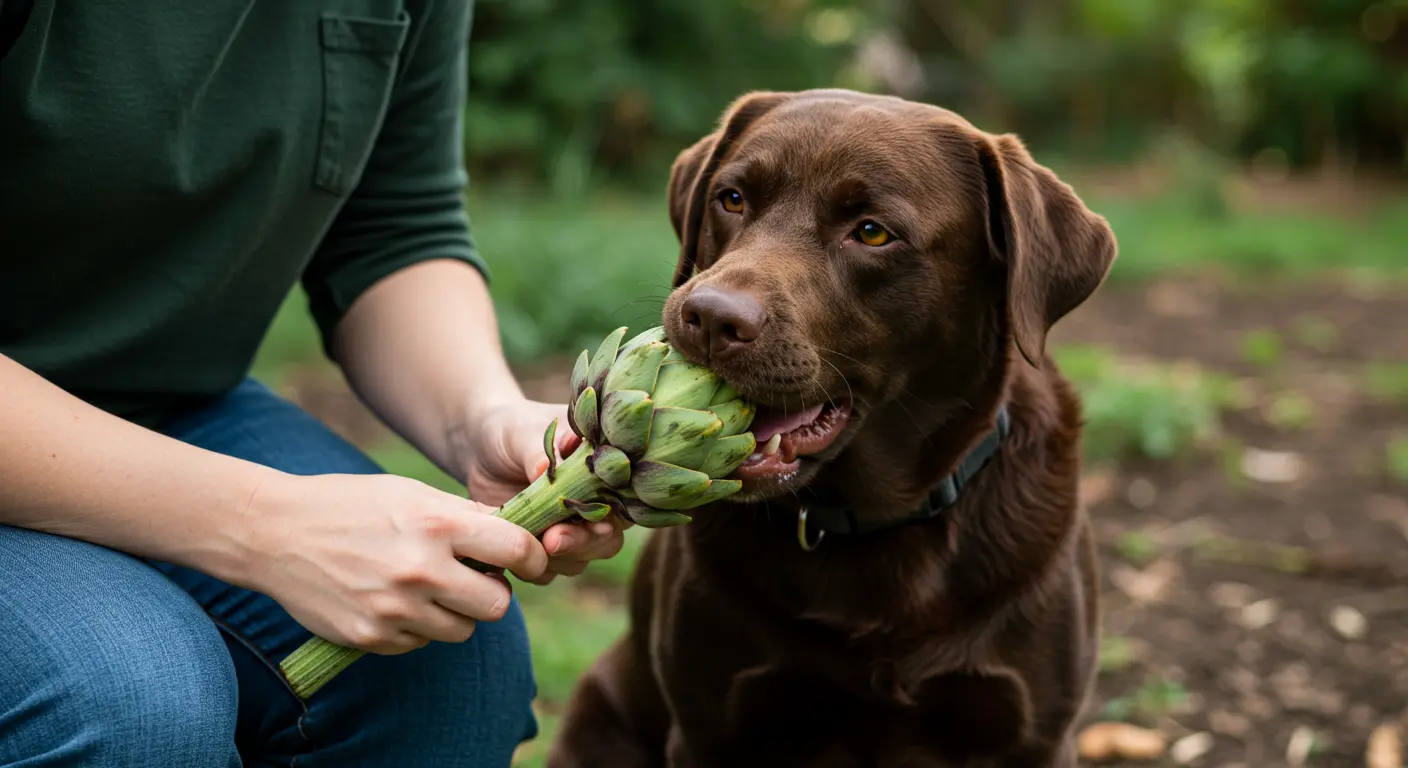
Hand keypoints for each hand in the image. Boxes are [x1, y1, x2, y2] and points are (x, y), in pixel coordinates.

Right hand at [248, 472, 548, 654]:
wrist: (274, 533)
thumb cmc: (350, 505)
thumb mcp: (411, 494)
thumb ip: (464, 516)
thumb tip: (517, 534)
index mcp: (436, 524)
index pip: (516, 550)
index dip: (532, 556)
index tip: (528, 559)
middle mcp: (421, 570)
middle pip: (497, 605)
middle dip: (492, 592)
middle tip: (473, 577)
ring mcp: (395, 609)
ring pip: (461, 630)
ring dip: (455, 613)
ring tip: (428, 588)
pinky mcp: (371, 636)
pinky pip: (420, 643)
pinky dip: (415, 626)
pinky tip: (391, 600)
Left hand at [462, 397, 630, 584]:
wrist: (478, 445)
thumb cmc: (512, 428)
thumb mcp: (524, 431)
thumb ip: (539, 450)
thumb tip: (546, 468)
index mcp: (606, 473)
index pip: (625, 503)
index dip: (613, 517)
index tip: (595, 523)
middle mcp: (596, 506)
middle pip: (608, 540)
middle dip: (583, 544)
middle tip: (553, 540)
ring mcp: (569, 529)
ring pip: (579, 561)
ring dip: (559, 559)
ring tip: (532, 543)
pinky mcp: (541, 547)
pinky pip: (547, 570)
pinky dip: (533, 567)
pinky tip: (512, 553)